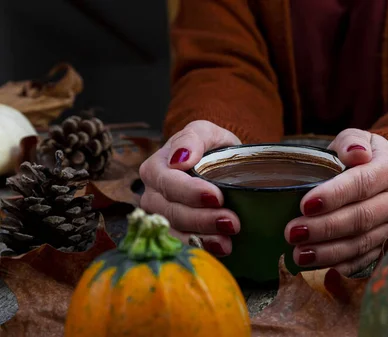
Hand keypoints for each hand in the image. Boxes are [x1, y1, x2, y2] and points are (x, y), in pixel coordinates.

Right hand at [139, 120, 241, 256]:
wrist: (218, 166)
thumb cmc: (208, 147)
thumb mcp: (205, 132)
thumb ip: (192, 138)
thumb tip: (181, 159)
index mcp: (156, 168)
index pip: (167, 183)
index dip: (190, 192)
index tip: (216, 196)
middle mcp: (153, 195)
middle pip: (171, 212)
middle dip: (202, 219)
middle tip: (232, 222)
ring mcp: (161, 218)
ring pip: (176, 232)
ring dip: (203, 239)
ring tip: (228, 241)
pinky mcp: (175, 234)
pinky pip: (183, 246)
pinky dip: (202, 248)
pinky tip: (221, 249)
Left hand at [284, 129, 387, 274]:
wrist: (382, 175)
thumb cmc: (359, 156)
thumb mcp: (354, 139)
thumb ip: (351, 142)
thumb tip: (356, 153)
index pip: (363, 183)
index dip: (334, 195)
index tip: (306, 205)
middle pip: (362, 218)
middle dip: (325, 228)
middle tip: (293, 233)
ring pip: (362, 243)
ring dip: (328, 252)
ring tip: (298, 254)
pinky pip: (364, 260)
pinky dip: (340, 266)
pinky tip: (317, 268)